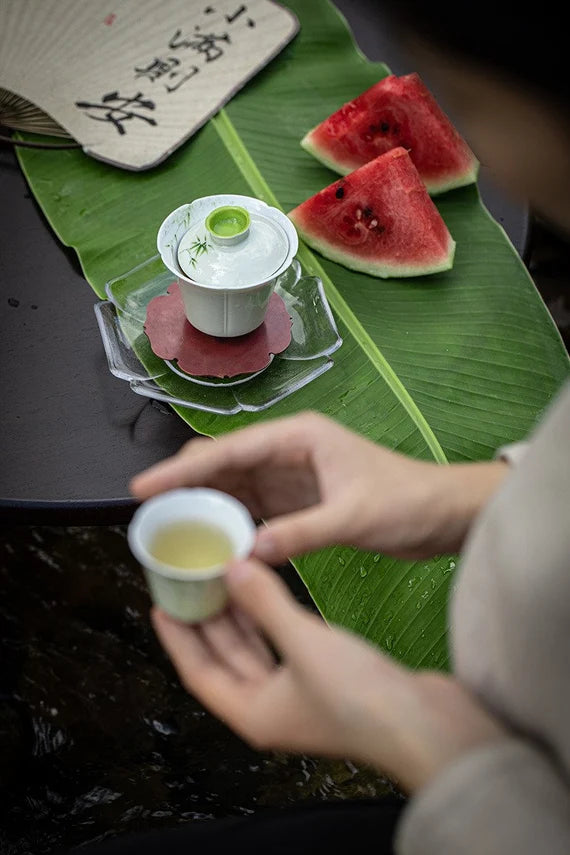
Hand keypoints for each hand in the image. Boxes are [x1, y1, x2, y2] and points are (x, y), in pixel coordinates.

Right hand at [132, 412, 507, 562]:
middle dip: (185, 486)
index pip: (229, 450)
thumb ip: (300, 534)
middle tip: (149, 515)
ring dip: (204, 507)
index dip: (182, 469)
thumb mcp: (353, 516)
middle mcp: (289, 452)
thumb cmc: (408, 502)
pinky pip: (254, 512)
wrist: (445, 514)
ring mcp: (292, 478)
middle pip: (223, 465)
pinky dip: (231, 525)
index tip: (143, 487)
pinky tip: (210, 543)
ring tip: (168, 531)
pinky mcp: (299, 503)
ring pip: (234, 489)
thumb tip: (245, 555)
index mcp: (299, 438)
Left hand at [153, 558, 505, 792]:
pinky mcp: (325, 681)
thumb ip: (265, 603)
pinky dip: (273, 620)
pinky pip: (284, 645)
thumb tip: (232, 568)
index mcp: (253, 712)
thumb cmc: (360, 697)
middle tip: (192, 582)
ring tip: (225, 579)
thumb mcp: (303, 643)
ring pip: (256, 651)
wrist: (428, 725)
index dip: (177, 638)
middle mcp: (271, 708)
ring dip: (241, 618)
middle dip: (208, 622)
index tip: (161, 604)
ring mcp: (299, 696)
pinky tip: (270, 593)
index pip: (198, 672)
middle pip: (225, 660)